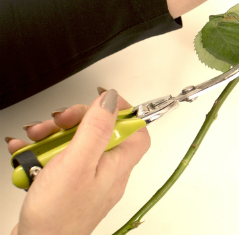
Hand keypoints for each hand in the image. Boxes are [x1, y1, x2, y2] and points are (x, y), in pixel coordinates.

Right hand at [6, 89, 150, 234]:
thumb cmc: (58, 217)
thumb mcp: (78, 164)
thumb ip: (96, 129)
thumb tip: (112, 99)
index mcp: (118, 164)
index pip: (136, 128)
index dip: (123, 109)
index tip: (102, 99)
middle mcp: (106, 172)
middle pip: (100, 131)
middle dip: (75, 119)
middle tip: (58, 122)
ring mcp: (85, 180)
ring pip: (76, 143)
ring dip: (52, 135)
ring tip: (35, 141)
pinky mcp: (64, 188)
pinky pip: (57, 159)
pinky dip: (40, 152)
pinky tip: (25, 153)